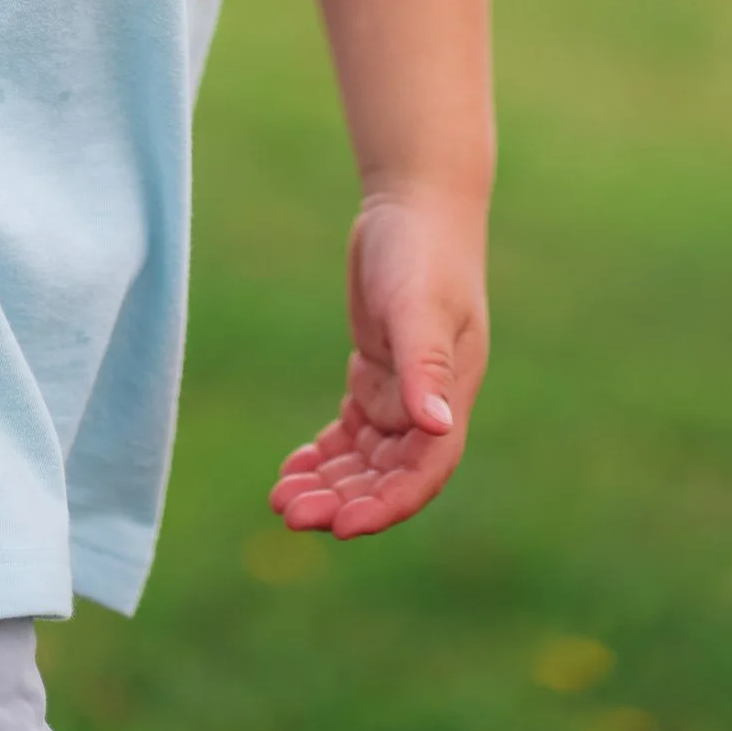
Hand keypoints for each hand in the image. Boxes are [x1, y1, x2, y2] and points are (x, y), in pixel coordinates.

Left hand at [268, 188, 487, 539]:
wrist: (414, 202)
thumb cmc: (424, 251)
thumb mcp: (420, 306)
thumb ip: (427, 367)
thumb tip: (436, 429)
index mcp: (450, 397)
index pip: (422, 472)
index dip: (386, 506)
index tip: (341, 528)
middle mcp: (428, 404)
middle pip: (388, 475)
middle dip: (343, 500)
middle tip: (289, 513)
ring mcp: (401, 390)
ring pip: (366, 459)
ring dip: (329, 483)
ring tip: (281, 499)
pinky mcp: (376, 371)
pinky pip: (352, 431)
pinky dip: (326, 453)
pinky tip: (294, 467)